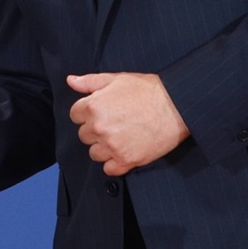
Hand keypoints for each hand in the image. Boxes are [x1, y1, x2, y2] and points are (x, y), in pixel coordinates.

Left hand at [66, 72, 189, 175]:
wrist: (176, 106)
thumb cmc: (149, 91)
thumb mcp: (117, 79)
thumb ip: (90, 82)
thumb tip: (71, 81)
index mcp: (94, 106)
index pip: (75, 115)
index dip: (87, 112)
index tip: (101, 112)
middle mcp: (99, 127)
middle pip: (84, 135)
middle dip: (96, 129)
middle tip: (115, 122)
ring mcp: (112, 146)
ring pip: (94, 153)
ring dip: (104, 147)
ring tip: (121, 136)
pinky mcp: (126, 160)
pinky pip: (109, 169)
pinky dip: (115, 163)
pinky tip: (125, 150)